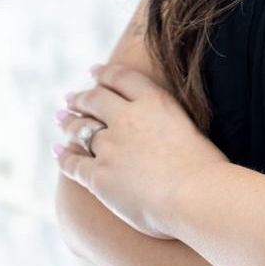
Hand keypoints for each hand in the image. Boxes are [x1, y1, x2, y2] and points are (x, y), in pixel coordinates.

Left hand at [52, 62, 228, 239]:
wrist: (195, 195)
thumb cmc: (204, 166)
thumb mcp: (189, 127)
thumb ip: (168, 120)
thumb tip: (161, 127)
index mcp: (155, 102)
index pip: (122, 78)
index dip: (104, 73)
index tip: (94, 71)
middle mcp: (128, 118)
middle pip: (96, 99)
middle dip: (81, 97)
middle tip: (71, 98)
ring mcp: (110, 147)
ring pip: (81, 129)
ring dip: (69, 122)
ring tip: (62, 118)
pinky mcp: (99, 176)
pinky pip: (74, 163)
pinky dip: (64, 156)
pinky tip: (59, 151)